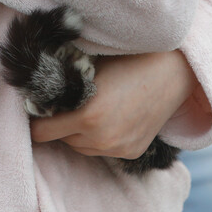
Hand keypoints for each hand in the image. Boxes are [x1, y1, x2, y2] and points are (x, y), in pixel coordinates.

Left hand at [30, 50, 196, 159]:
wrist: (173, 70)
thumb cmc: (128, 59)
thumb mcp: (89, 69)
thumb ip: (64, 88)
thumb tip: (39, 95)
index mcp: (86, 115)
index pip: (41, 132)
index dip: (37, 118)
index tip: (40, 105)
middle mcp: (101, 137)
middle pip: (61, 139)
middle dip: (60, 122)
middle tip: (67, 102)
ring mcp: (118, 148)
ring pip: (82, 147)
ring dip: (79, 132)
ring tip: (91, 108)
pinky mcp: (131, 152)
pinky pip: (103, 149)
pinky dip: (101, 137)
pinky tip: (111, 116)